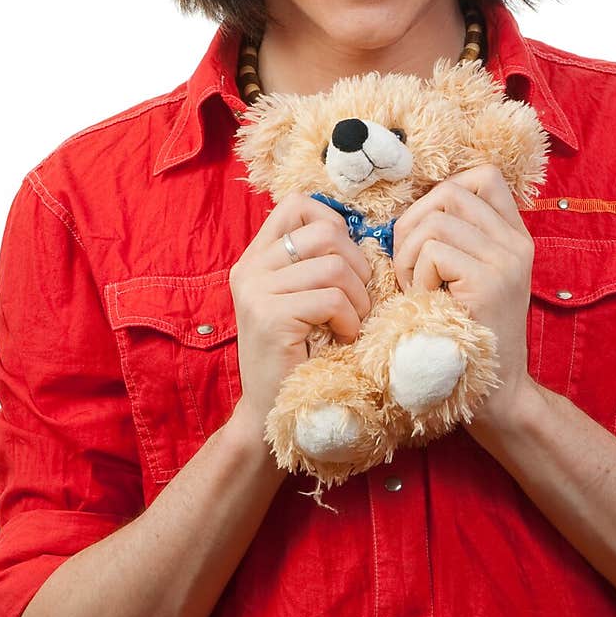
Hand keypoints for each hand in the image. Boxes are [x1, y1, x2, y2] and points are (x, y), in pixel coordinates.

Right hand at [229, 194, 372, 436]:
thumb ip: (316, 264)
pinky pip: (332, 299)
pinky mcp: (270, 317)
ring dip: (358, 298)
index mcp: (256, 257)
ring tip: (352, 323)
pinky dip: (351, 321)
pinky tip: (344, 338)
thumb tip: (365, 233)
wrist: (271, 411)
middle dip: (358, 265)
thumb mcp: (302, 299)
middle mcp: (250, 268)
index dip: (333, 223)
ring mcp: (256, 291)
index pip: (296, 205)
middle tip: (358, 300)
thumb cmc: (299, 355)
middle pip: (325, 232)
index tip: (345, 261)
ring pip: (335, 267)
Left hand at [391, 164, 534, 435]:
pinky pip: (433, 252)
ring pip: (434, 221)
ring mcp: (506, 261)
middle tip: (408, 266)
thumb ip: (458, 241)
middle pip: (449, 192)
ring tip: (415, 287)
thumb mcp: (472, 279)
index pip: (482, 177)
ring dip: (409, 255)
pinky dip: (416, 276)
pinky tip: (424, 301)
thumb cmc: (466, 336)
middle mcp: (517, 244)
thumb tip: (410, 206)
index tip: (425, 230)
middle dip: (412, 224)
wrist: (495, 396)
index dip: (442, 192)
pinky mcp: (489, 283)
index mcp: (515, 237)